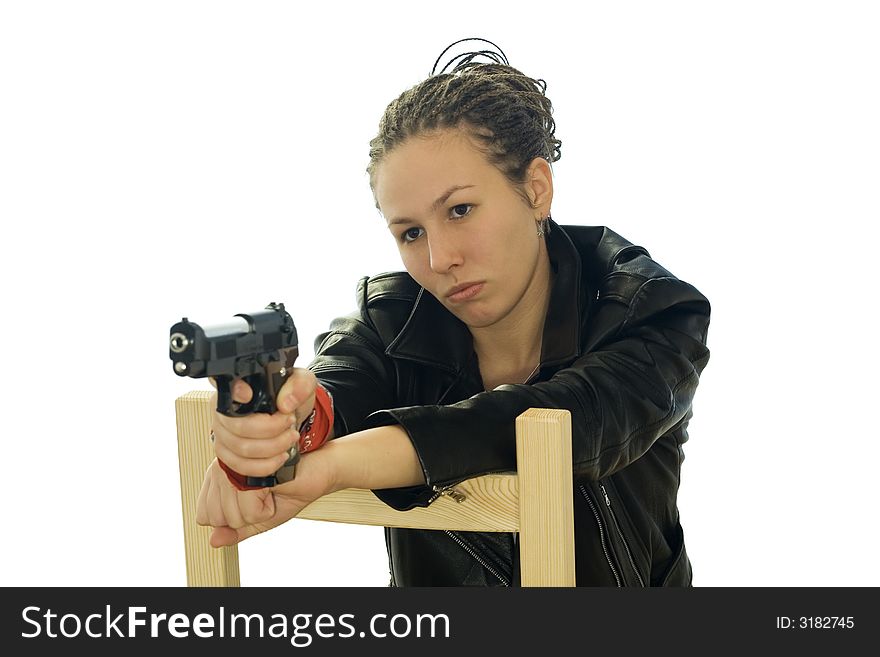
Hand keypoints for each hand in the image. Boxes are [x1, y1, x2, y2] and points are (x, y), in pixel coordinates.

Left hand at [196, 447, 335, 546]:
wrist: (319, 473)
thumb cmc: (290, 491)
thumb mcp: (260, 519)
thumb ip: (235, 531)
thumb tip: (213, 541)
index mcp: (219, 478)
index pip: (204, 516)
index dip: (229, 519)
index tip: (251, 504)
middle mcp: (223, 469)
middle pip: (216, 518)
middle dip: (244, 518)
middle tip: (263, 498)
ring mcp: (236, 467)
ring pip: (232, 515)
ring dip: (258, 512)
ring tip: (270, 492)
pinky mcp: (251, 469)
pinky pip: (249, 509)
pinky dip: (266, 507)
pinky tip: (275, 488)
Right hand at [210, 367, 319, 477]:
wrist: (289, 416)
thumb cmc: (289, 397)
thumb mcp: (301, 383)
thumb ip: (299, 385)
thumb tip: (286, 403)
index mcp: (237, 386)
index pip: (228, 388)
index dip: (235, 392)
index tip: (248, 395)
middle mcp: (223, 410)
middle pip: (239, 427)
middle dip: (272, 430)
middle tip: (289, 423)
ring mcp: (222, 433)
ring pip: (241, 449)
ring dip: (273, 448)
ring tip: (289, 439)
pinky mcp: (227, 454)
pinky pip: (241, 466)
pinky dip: (266, 464)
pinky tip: (280, 456)